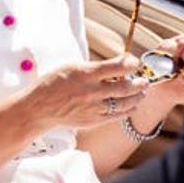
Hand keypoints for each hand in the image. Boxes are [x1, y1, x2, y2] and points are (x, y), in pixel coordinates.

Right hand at [19, 54, 149, 129]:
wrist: (40, 108)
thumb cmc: (53, 83)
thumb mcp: (71, 67)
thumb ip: (95, 66)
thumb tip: (118, 63)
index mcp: (85, 74)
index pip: (117, 67)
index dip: (131, 63)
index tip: (134, 62)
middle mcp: (92, 91)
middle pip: (126, 86)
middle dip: (140, 82)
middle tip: (143, 79)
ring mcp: (94, 107)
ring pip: (125, 102)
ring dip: (137, 96)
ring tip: (141, 91)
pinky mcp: (94, 120)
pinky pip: (117, 115)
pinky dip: (128, 109)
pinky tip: (132, 105)